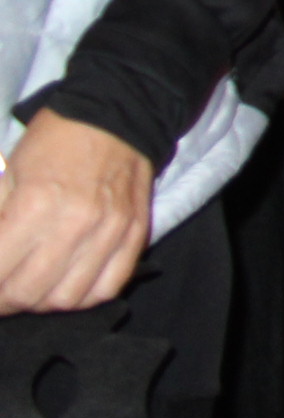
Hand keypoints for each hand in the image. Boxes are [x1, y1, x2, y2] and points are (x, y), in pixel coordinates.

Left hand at [0, 111, 156, 313]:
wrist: (117, 114)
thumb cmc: (55, 139)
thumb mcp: (8, 172)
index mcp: (36, 204)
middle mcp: (75, 224)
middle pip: (28, 293)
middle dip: (5, 300)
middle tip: (0, 293)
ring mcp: (110, 232)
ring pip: (67, 299)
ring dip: (41, 303)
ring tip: (31, 291)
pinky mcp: (135, 234)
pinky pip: (108, 288)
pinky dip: (82, 298)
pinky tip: (66, 287)